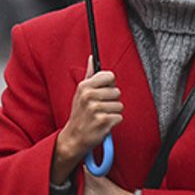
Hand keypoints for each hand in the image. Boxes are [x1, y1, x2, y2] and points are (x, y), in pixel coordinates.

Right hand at [52, 57, 122, 182]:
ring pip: (119, 105)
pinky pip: (119, 117)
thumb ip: (90, 74)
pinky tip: (103, 124)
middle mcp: (89, 96)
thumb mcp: (81, 93)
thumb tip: (92, 58)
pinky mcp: (102, 122)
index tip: (104, 91)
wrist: (74, 137)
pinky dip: (113, 122)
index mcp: (85, 86)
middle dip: (112, 101)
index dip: (110, 84)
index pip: (109, 76)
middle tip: (101, 108)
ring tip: (101, 116)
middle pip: (117, 92)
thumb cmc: (80, 113)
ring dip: (113, 113)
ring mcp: (95, 109)